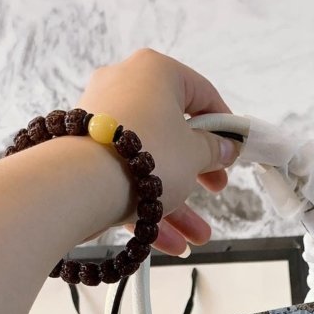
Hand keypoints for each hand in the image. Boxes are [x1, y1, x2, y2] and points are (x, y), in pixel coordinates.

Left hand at [77, 49, 238, 255]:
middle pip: (172, 131)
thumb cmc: (146, 155)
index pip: (200, 93)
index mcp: (155, 71)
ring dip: (176, 202)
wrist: (81, 184)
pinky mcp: (84, 151)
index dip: (223, 125)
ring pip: (148, 162)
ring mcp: (100, 120)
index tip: (233, 149)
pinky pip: (124, 176)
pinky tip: (169, 242)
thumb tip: (224, 147)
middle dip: (198, 172)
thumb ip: (213, 149)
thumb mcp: (195, 153)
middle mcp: (123, 86)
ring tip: (197, 236)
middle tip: (215, 188)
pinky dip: (146, 204)